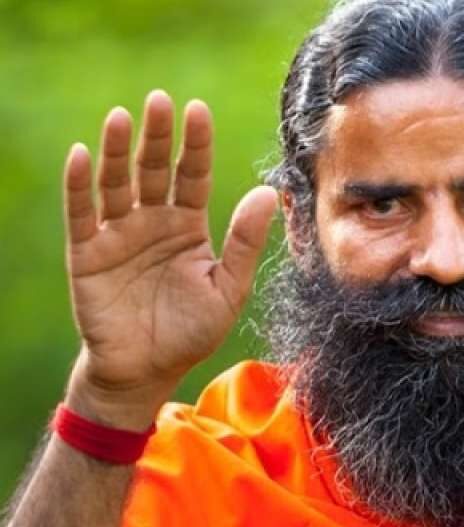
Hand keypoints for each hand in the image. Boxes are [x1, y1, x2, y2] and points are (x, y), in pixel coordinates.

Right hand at [63, 90, 277, 425]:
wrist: (147, 372)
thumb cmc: (190, 332)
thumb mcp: (227, 289)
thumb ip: (243, 243)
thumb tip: (268, 193)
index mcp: (187, 228)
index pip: (193, 177)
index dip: (196, 146)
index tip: (198, 111)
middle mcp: (152, 223)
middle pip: (155, 170)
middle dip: (158, 137)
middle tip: (160, 101)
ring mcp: (118, 235)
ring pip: (116, 184)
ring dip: (116, 151)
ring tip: (121, 117)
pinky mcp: (87, 253)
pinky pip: (82, 214)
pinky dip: (80, 186)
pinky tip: (83, 155)